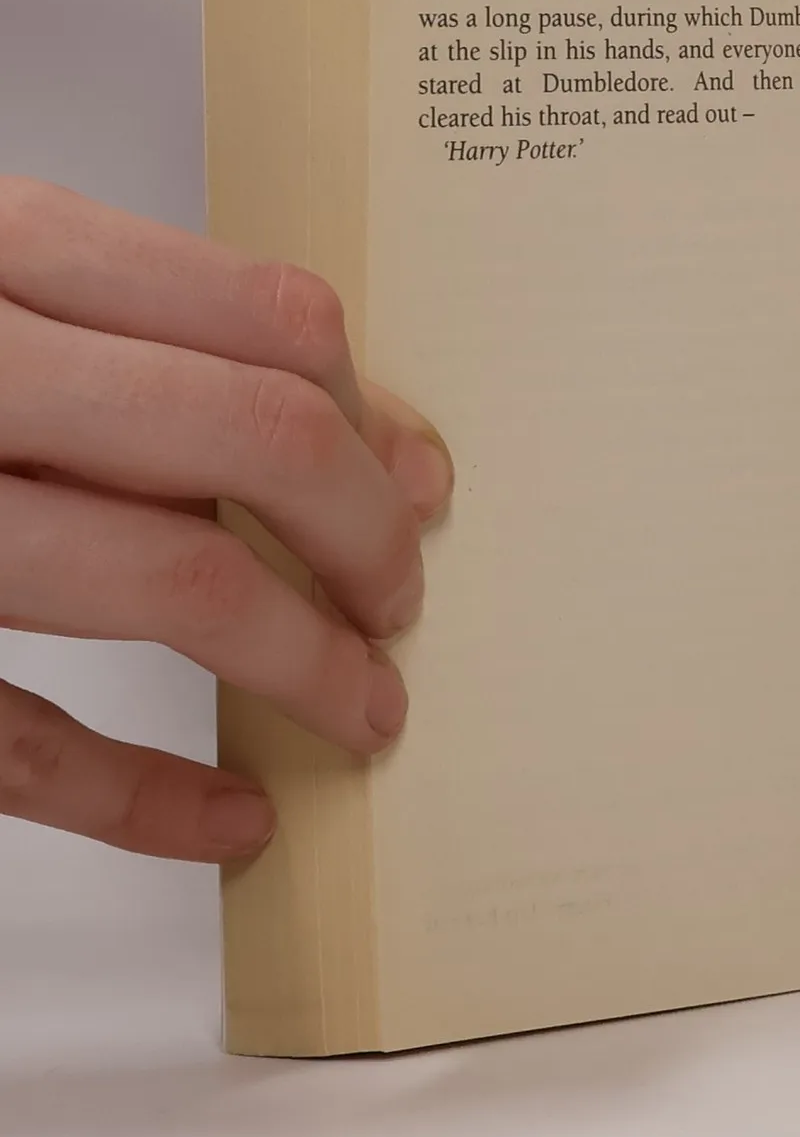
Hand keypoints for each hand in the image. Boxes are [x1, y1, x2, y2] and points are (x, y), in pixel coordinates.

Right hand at [0, 178, 452, 861]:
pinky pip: (21, 741)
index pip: (265, 320)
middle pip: (254, 439)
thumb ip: (102, 317)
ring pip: (172, 580)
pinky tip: (223, 819)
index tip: (421, 477)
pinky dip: (142, 796)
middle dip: (367, 532)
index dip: (373, 413)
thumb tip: (324, 413)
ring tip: (364, 706)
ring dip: (307, 660)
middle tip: (403, 595)